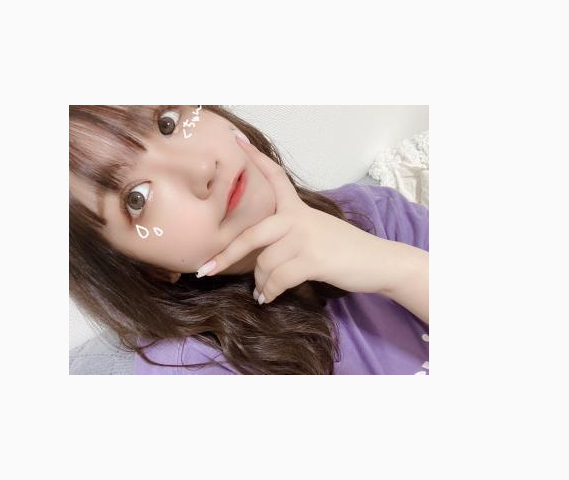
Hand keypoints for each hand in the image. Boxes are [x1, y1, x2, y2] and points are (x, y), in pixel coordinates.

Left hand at [197, 134, 399, 303]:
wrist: (377, 261)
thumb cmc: (344, 249)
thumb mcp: (316, 230)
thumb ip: (288, 235)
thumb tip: (259, 262)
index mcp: (298, 208)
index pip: (275, 176)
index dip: (254, 157)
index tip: (235, 138)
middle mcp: (298, 218)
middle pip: (252, 235)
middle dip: (226, 255)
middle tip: (206, 270)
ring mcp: (304, 237)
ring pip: (264, 263)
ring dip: (261, 283)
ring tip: (264, 292)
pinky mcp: (311, 259)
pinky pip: (276, 279)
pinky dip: (270, 292)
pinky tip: (269, 297)